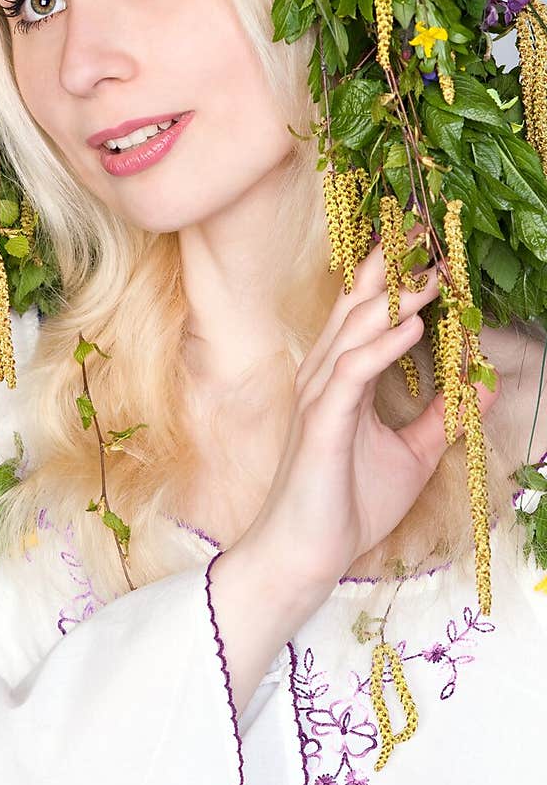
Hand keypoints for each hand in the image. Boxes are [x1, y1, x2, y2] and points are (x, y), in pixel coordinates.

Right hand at [248, 231, 501, 590]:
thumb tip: (479, 389)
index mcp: (341, 377)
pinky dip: (384, 344)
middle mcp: (326, 374)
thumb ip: (440, 420)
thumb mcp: (411, 456)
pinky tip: (414, 327)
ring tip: (433, 272)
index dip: (395, 276)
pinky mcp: (322, 420)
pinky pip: (354, 369)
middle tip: (426, 230)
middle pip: (357, 304)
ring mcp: (320, 394)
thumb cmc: (347, 506)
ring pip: (355, 328)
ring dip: (396, 297)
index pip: (367, 312)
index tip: (430, 246)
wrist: (306, 554)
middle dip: (392, 265)